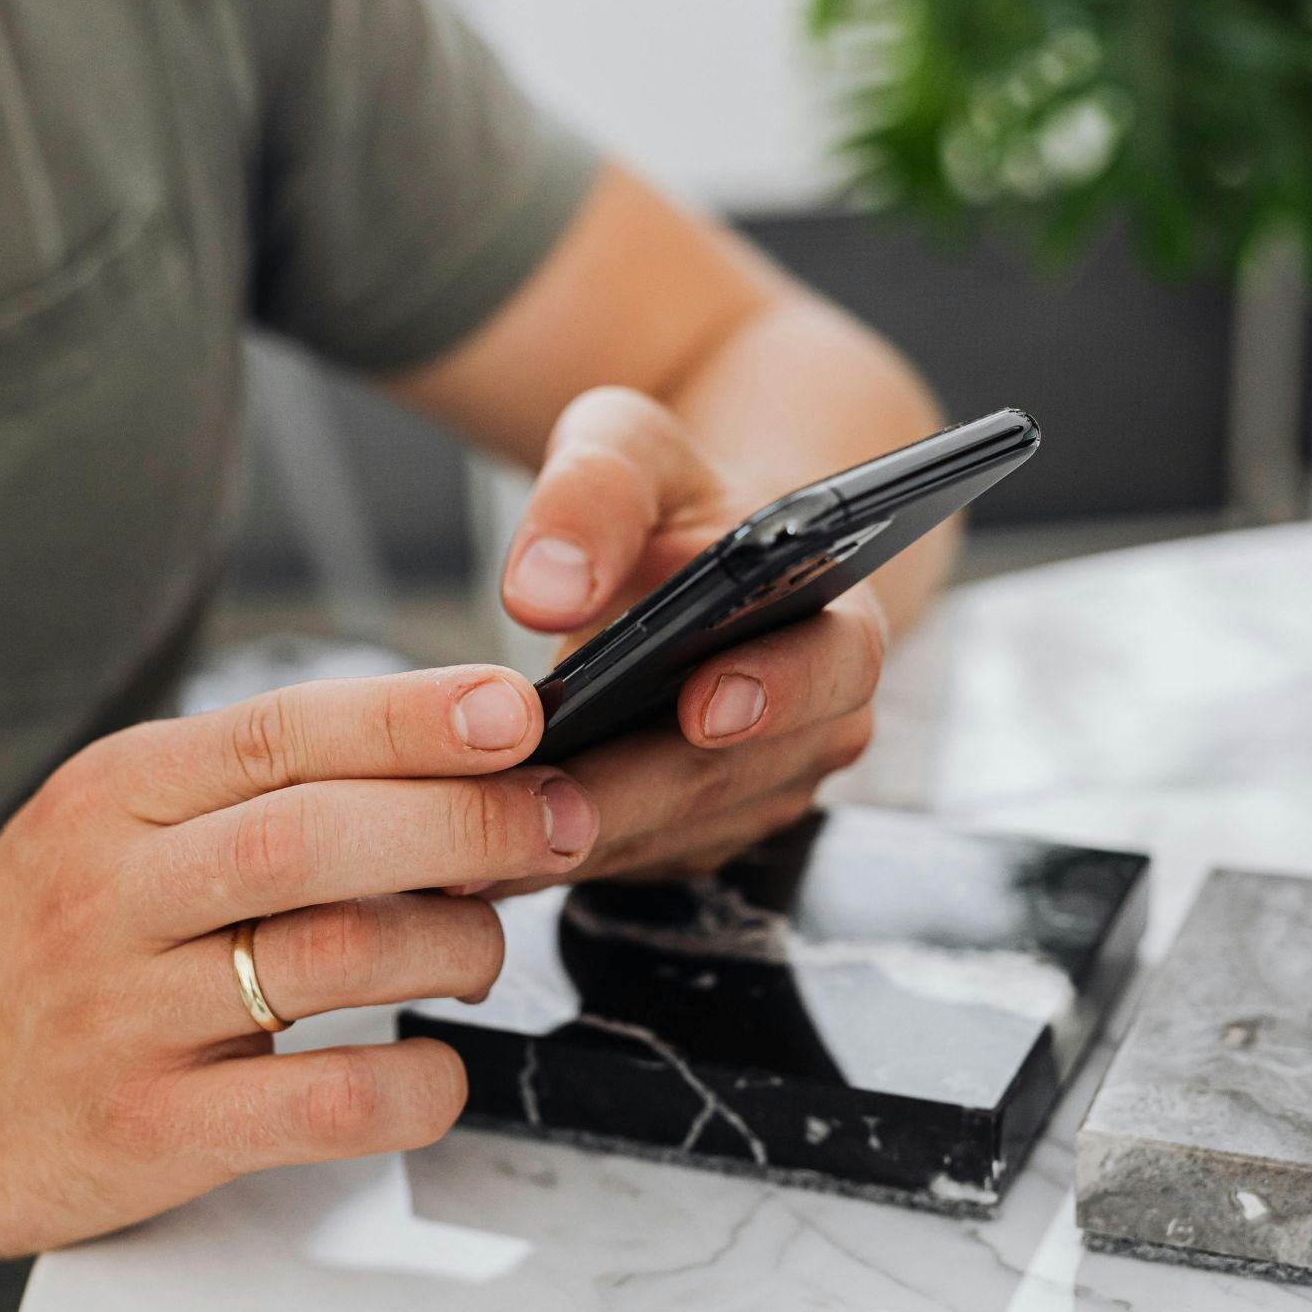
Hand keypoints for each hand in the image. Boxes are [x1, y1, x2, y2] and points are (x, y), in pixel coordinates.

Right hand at [0, 667, 592, 1263]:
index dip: (413, 716)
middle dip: (467, 822)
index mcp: (113, 798)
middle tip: (556, 824)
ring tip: (486, 947)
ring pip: (329, 957)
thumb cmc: (38, 949)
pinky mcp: (143, 1133)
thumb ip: (246, 798)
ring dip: (452, 943)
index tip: (520, 709)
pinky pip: (317, 1106)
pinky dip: (412, 1085)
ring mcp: (121, 1017)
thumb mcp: (105, 834)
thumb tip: (446, 762)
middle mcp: (111, 894)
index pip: (282, 730)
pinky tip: (436, 1069)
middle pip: (316, 835)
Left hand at [494, 386, 884, 886]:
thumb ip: (592, 496)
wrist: (688, 563)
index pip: (831, 668)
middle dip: (630, 793)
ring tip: (482, 825)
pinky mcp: (692, 835)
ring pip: (668, 835)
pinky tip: (478, 845)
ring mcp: (756, 794)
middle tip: (538, 798)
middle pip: (730, 778)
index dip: (776, 693)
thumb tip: (541, 588)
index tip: (700, 707)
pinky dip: (553, 855)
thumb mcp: (630, 452)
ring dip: (580, 837)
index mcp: (833, 622)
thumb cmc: (671, 503)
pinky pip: (624, 859)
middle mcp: (814, 727)